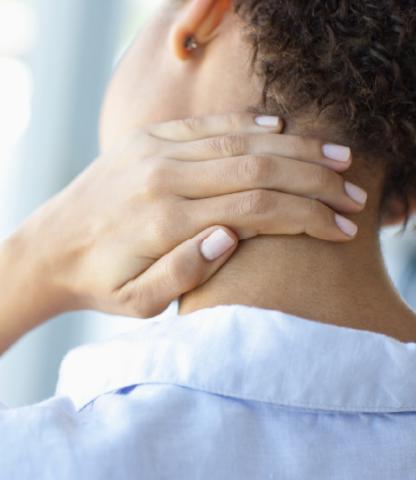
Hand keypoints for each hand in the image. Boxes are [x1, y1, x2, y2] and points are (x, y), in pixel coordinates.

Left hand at [1, 112, 365, 349]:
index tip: (340, 226)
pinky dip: (248, 124)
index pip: (256, 207)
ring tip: (334, 157)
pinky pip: (207, 125)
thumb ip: (183, 272)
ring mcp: (154, 151)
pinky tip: (279, 128)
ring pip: (239, 141)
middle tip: (351, 191)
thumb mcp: (137, 302)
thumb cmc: (98, 280)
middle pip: (258, 168)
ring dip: (294, 148)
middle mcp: (163, 177)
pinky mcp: (147, 139)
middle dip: (314, 179)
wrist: (49, 248)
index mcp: (166, 221)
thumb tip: (231, 235)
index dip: (306, 215)